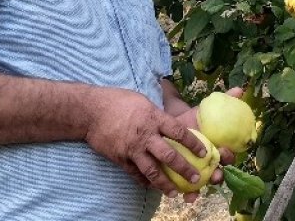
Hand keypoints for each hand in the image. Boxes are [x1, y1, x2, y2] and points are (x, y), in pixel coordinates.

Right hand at [83, 87, 208, 197]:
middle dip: (185, 169)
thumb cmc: (118, 101)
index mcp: (154, 118)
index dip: (193, 144)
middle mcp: (145, 135)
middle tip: (196, 179)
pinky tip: (152, 187)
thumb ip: (158, 116)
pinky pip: (136, 174)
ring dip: (165, 184)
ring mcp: (132, 149)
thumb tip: (171, 124)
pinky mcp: (120, 159)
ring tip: (175, 193)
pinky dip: (145, 182)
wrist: (90, 111)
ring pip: (152, 171)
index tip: (204, 153)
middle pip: (169, 156)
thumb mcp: (144, 102)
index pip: (179, 132)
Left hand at [174, 86, 245, 196]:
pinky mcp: (185, 176)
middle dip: (218, 177)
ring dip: (202, 190)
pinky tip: (185, 196)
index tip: (224, 152)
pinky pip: (189, 188)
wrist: (171, 126)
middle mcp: (211, 163)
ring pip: (203, 183)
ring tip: (196, 193)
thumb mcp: (207, 109)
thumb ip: (225, 100)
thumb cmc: (193, 119)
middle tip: (215, 175)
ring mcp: (198, 171)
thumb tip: (239, 90)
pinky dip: (189, 193)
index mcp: (219, 148)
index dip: (229, 156)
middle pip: (219, 173)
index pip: (229, 155)